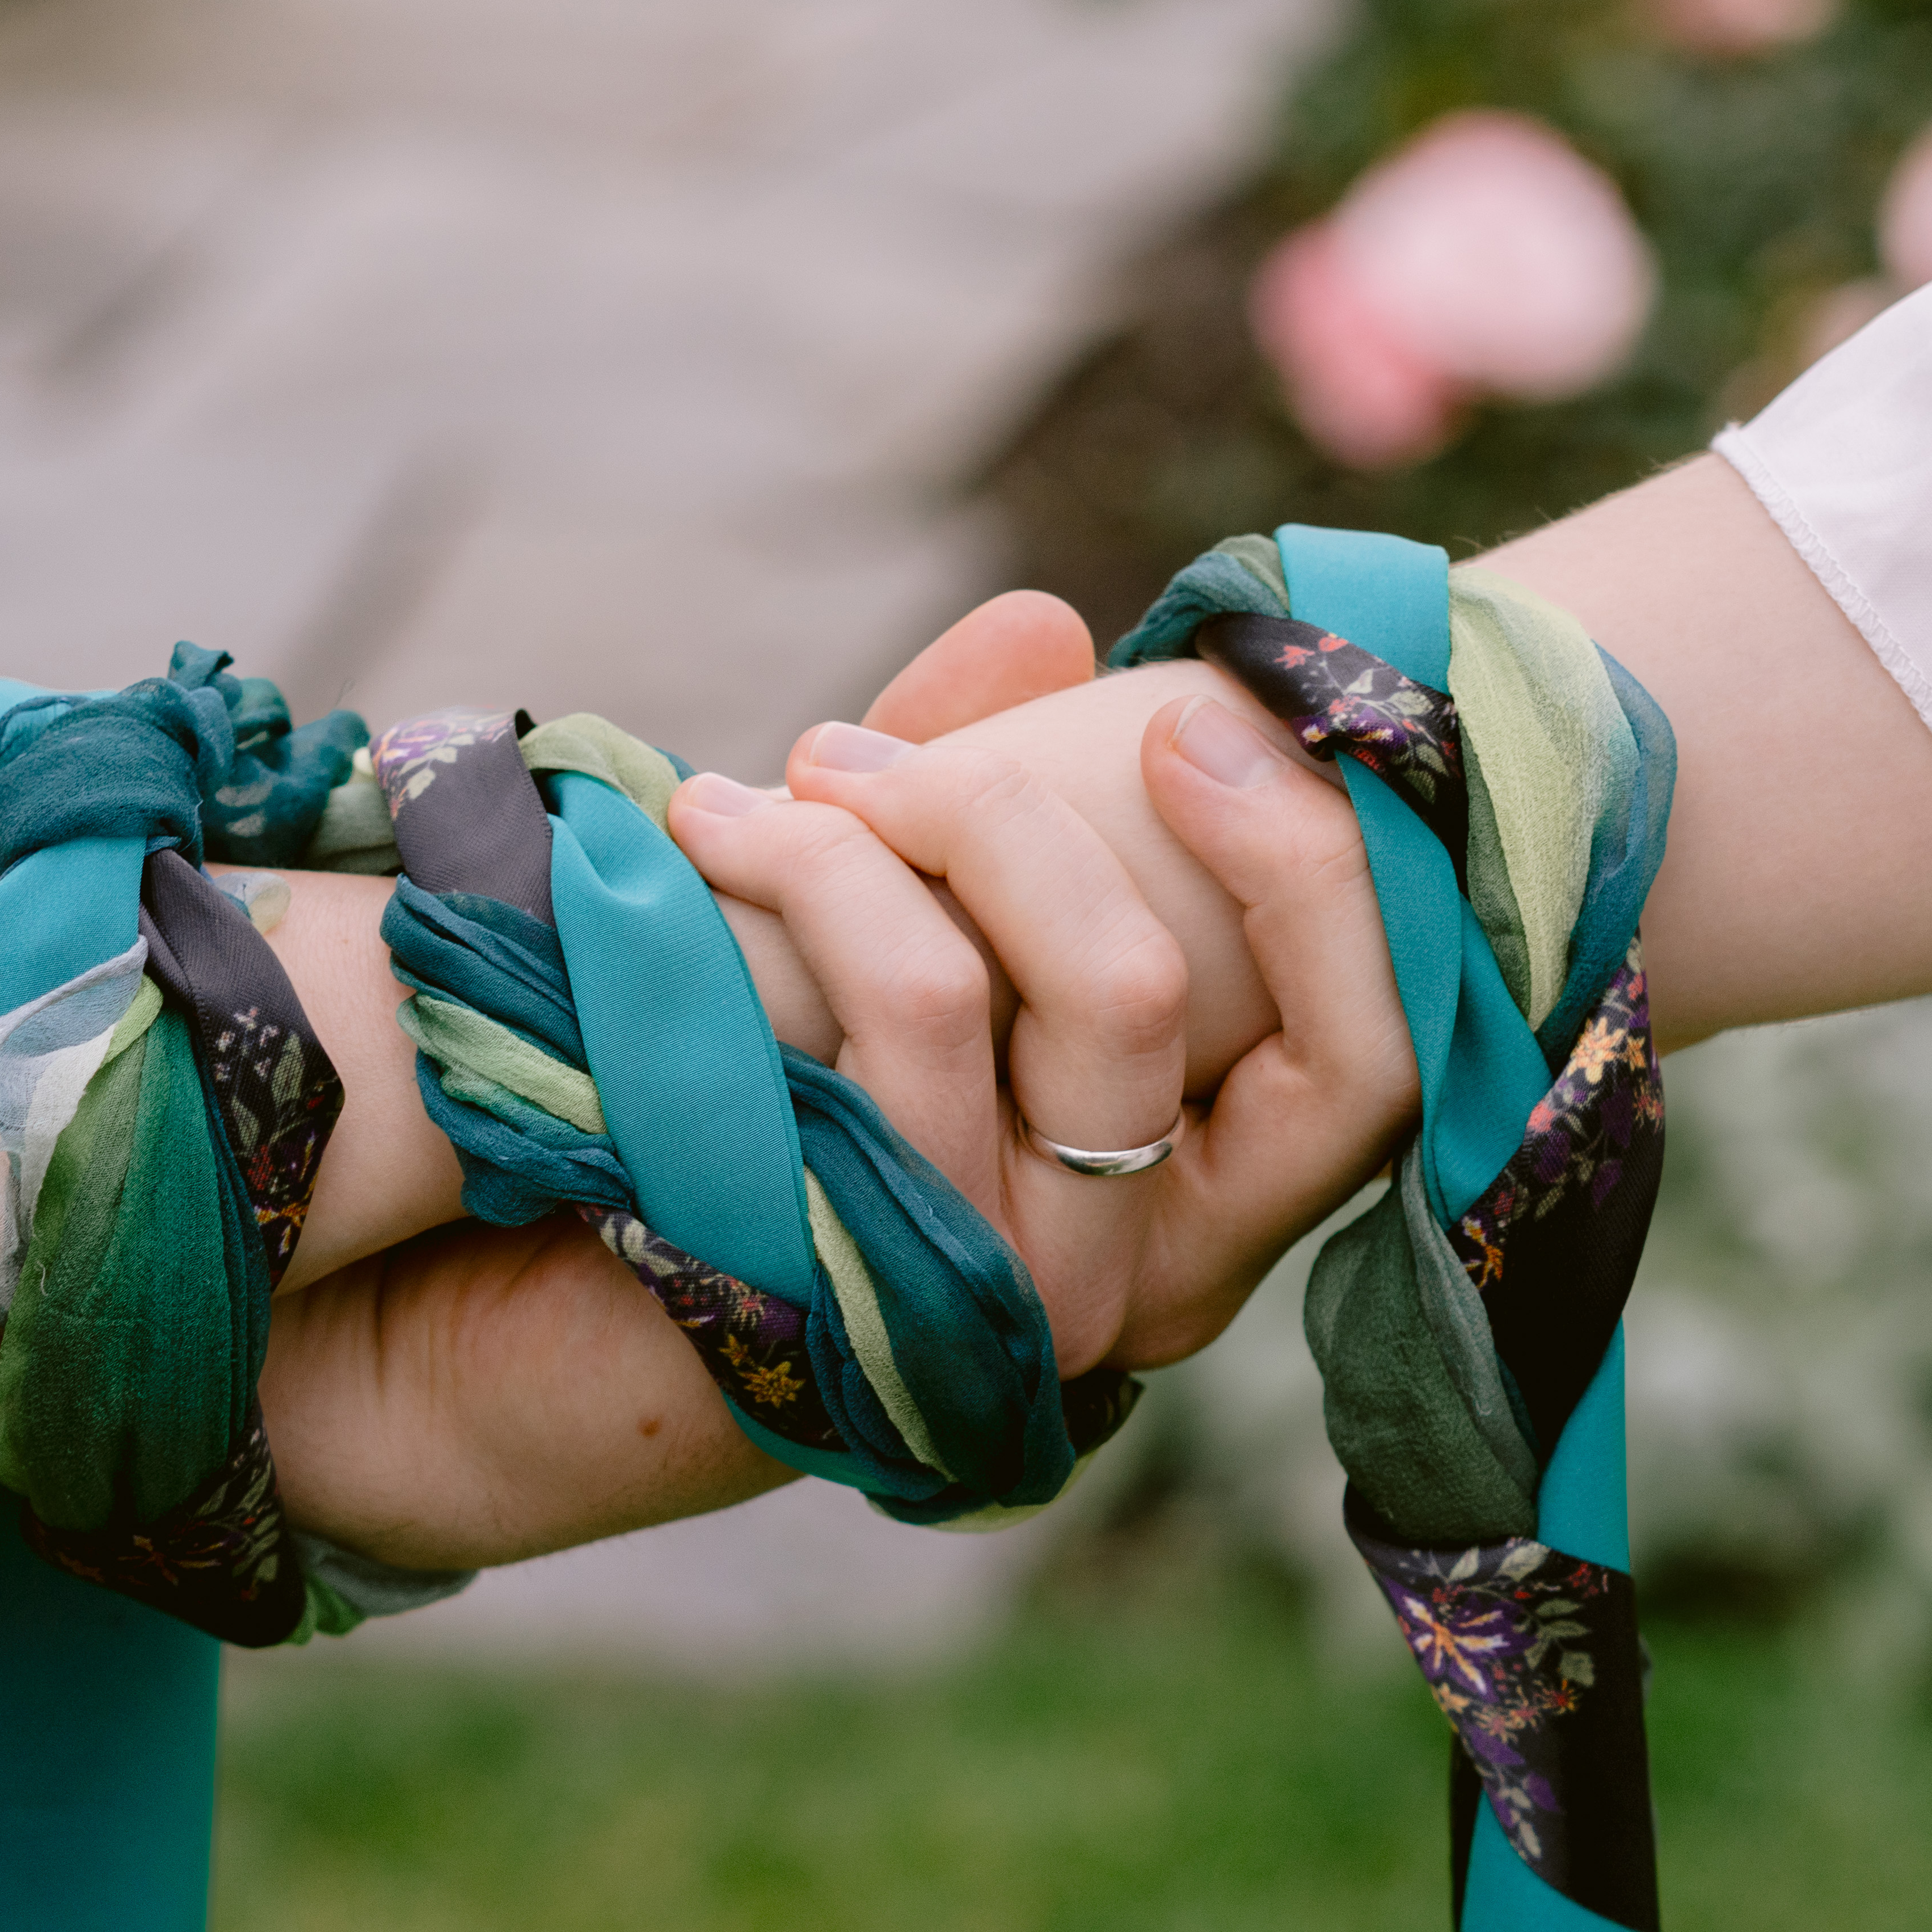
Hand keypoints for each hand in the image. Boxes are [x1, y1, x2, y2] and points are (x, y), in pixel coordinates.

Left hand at [674, 591, 1418, 1372]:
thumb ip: (995, 784)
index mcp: (1207, 1190)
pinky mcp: (851, 1305)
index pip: (1365, 1058)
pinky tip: (675, 878)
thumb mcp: (918, 923)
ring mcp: (995, 1305)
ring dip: (833, 852)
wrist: (567, 1295)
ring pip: (953, 999)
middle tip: (858, 761)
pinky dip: (764, 916)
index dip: (1312, 869)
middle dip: (1003, 816)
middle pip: (1145, 987)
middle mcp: (1136, 1273)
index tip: (1184, 721)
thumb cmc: (783, 1093)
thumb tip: (1050, 626)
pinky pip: (829, 1063)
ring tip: (720, 812)